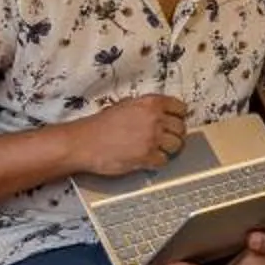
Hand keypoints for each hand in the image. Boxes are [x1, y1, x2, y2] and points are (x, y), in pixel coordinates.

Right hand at [61, 94, 189, 177]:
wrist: (83, 142)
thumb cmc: (99, 125)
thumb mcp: (124, 106)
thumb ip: (145, 108)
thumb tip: (160, 112)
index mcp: (150, 103)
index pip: (180, 108)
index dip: (178, 116)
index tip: (175, 121)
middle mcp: (154, 119)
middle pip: (181, 128)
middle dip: (175, 134)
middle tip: (166, 138)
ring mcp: (152, 138)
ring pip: (176, 145)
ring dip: (169, 149)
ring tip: (158, 150)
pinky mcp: (146, 156)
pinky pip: (164, 161)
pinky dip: (157, 162)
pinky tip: (147, 159)